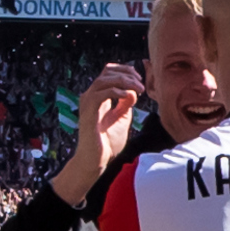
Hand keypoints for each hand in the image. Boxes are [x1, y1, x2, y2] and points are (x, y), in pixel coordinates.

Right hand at [49, 63, 142, 204]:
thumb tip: (132, 91)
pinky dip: (116, 91)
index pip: (108, 73)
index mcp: (99, 97)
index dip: (125, 71)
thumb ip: (126, 104)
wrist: (97, 159)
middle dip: (127, 73)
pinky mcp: (88, 111)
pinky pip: (101, 94)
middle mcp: (91, 96)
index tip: (140, 79)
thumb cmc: (107, 142)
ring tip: (139, 88)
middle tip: (141, 83)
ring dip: (124, 81)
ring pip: (104, 80)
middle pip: (106, 72)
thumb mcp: (122, 118)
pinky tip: (128, 96)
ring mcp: (88, 103)